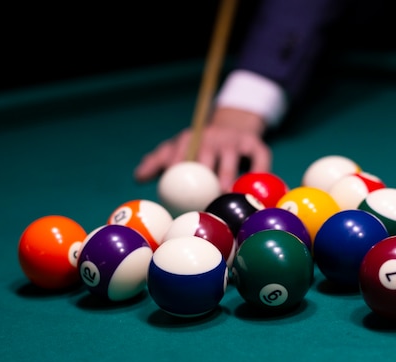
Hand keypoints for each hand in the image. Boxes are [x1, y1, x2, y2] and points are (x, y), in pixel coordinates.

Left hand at [134, 107, 270, 191]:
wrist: (234, 121)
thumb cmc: (200, 144)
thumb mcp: (178, 147)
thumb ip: (157, 161)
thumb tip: (137, 178)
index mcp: (189, 139)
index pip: (178, 156)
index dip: (174, 173)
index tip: (171, 196)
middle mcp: (211, 136)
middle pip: (204, 159)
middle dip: (201, 181)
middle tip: (199, 206)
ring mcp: (233, 139)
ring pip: (230, 161)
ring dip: (227, 181)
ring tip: (224, 201)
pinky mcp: (255, 142)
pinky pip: (258, 159)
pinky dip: (258, 175)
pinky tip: (254, 194)